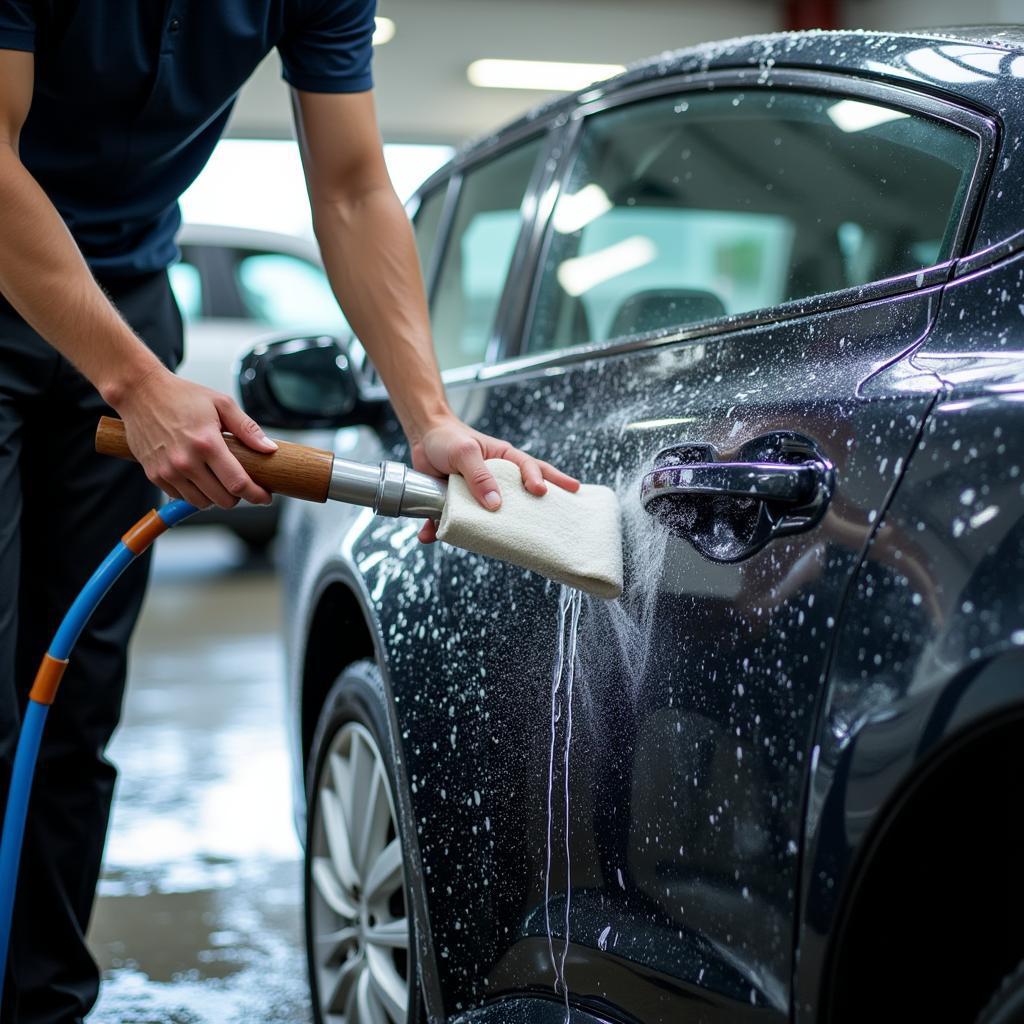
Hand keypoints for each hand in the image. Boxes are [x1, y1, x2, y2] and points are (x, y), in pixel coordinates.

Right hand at [113, 365, 276, 508]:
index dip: (256, 495)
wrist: (140, 392)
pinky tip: (199, 476)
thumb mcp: (221, 403)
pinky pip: (181, 497)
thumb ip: (247, 429)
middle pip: (223, 499)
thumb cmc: (182, 395)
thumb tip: (269, 449)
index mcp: (206, 443)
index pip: (238, 483)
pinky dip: (194, 493)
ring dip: (216, 497)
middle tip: (241, 483)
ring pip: (202, 503)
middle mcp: (186, 461)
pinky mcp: (154, 475)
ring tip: (219, 479)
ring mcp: (168, 471)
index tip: (265, 497)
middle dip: (238, 496)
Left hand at [411, 415, 579, 542]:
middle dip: (547, 505)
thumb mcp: (464, 452)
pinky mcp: (459, 504)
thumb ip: (478, 476)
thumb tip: (495, 504)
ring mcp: (479, 493)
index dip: (540, 479)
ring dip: (505, 529)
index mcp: (503, 459)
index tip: (542, 491)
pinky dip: (452, 531)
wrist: (422, 437)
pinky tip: (444, 539)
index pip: (529, 468)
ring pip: (496, 514)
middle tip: (569, 515)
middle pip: (525, 494)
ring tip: (523, 544)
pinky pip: (460, 521)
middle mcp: (497, 478)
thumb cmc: (448, 438)